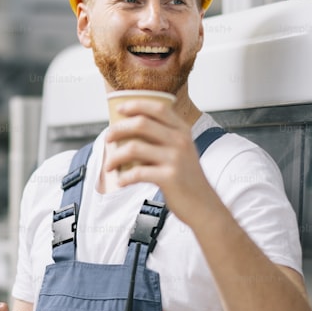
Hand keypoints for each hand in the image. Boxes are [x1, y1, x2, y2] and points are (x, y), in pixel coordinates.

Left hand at [104, 98, 219, 222]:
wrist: (203, 206)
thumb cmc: (185, 178)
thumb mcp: (180, 151)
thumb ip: (162, 138)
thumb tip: (128, 131)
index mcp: (182, 131)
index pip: (158, 108)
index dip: (136, 105)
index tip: (120, 109)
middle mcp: (180, 141)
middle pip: (141, 124)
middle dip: (118, 130)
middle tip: (107, 139)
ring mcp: (175, 159)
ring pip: (134, 148)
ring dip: (115, 156)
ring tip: (109, 165)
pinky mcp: (169, 178)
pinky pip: (137, 173)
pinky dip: (124, 177)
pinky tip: (121, 181)